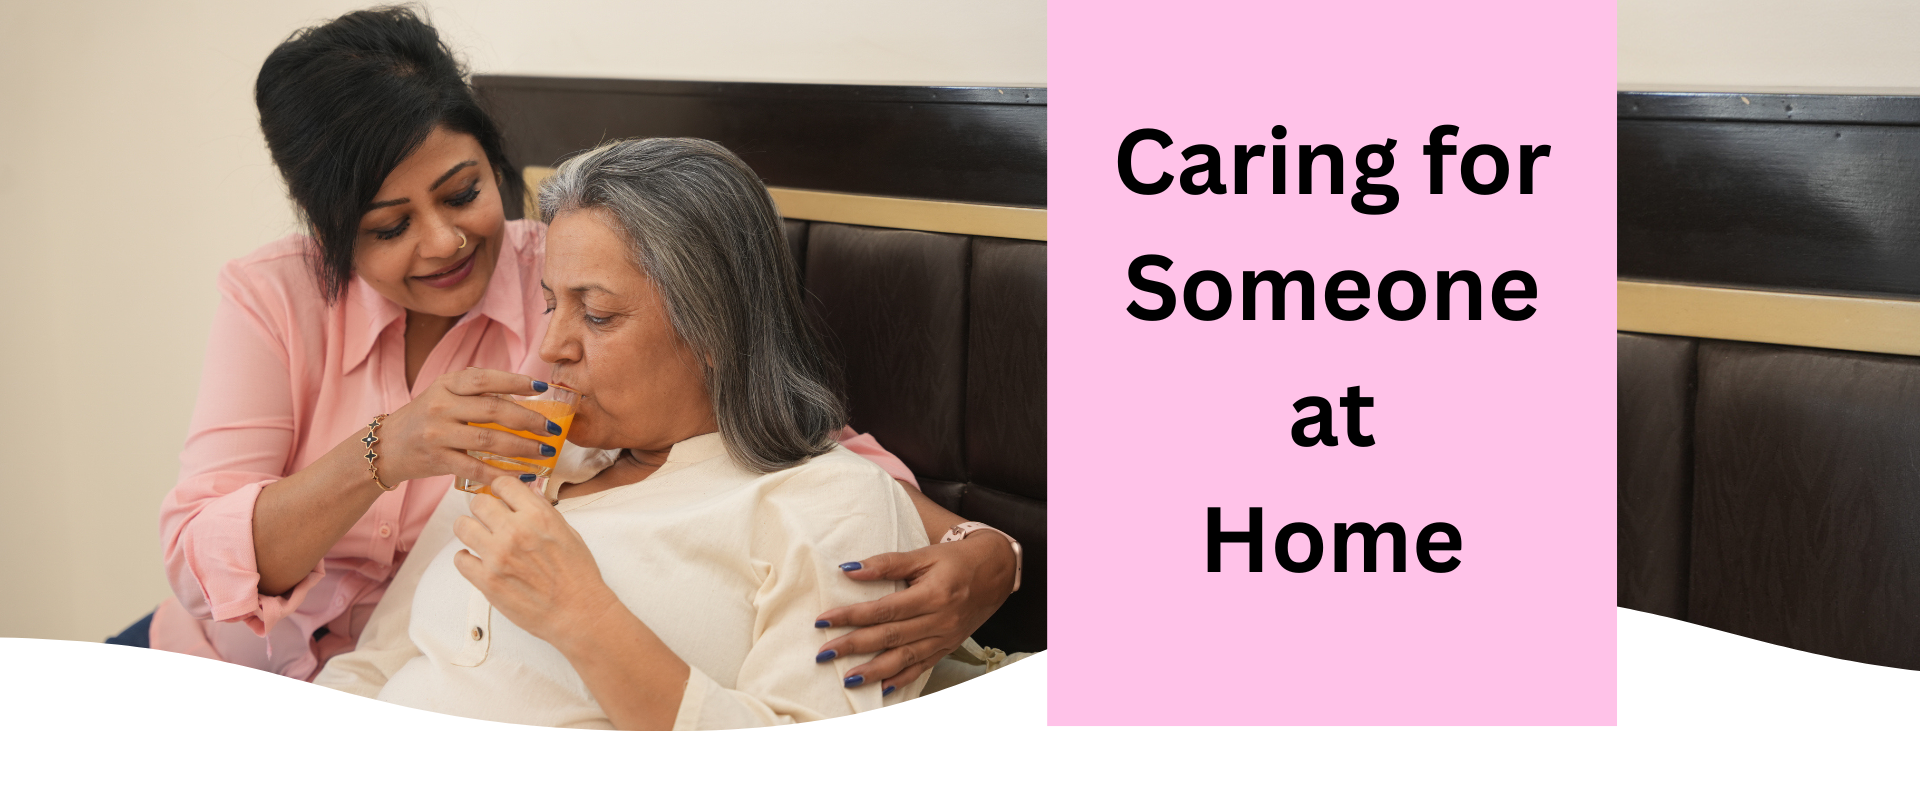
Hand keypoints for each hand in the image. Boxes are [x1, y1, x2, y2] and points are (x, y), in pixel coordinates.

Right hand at [372, 368, 561, 485]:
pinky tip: (525, 475)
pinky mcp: (438, 460)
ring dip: (523, 447)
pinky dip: (503, 473)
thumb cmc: (425, 419)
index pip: (485, 378)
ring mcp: (439, 434)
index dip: (516, 381)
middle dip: (529, 420)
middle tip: (552, 428)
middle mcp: (442, 406)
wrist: (386, 447)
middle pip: (494, 410)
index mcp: (446, 385)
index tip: (542, 387)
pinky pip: (477, 467)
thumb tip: (523, 396)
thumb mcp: (444, 395)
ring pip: (490, 439)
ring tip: (545, 451)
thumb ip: (476, 393)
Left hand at [452, 474, 622, 649]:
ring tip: (479, 540)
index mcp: (538, 516)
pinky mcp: (487, 581)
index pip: (503, 483)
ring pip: (462, 526)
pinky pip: (459, 559)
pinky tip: (479, 562)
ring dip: (469, 531)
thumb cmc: (578, 575)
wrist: (579, 612)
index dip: (500, 490)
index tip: (500, 497)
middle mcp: (515, 531)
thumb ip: (543, 513)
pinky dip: (467, 560)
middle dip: (483, 510)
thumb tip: (525, 497)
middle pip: (478, 502)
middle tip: (489, 520)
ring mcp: (498, 556)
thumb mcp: (569, 533)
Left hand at [813, 531, 1016, 692]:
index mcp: (932, 595)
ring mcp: (944, 638)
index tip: (824, 620)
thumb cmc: (956, 561)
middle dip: (854, 646)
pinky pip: (922, 668)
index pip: (884, 609)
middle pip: (890, 637)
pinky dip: (901, 680)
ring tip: (847, 678)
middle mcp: (939, 620)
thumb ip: (887, 564)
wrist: (995, 573)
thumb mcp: (924, 555)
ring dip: (874, 671)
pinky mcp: (946, 648)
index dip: (852, 616)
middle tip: (825, 654)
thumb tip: (850, 570)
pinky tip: (882, 689)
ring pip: (905, 659)